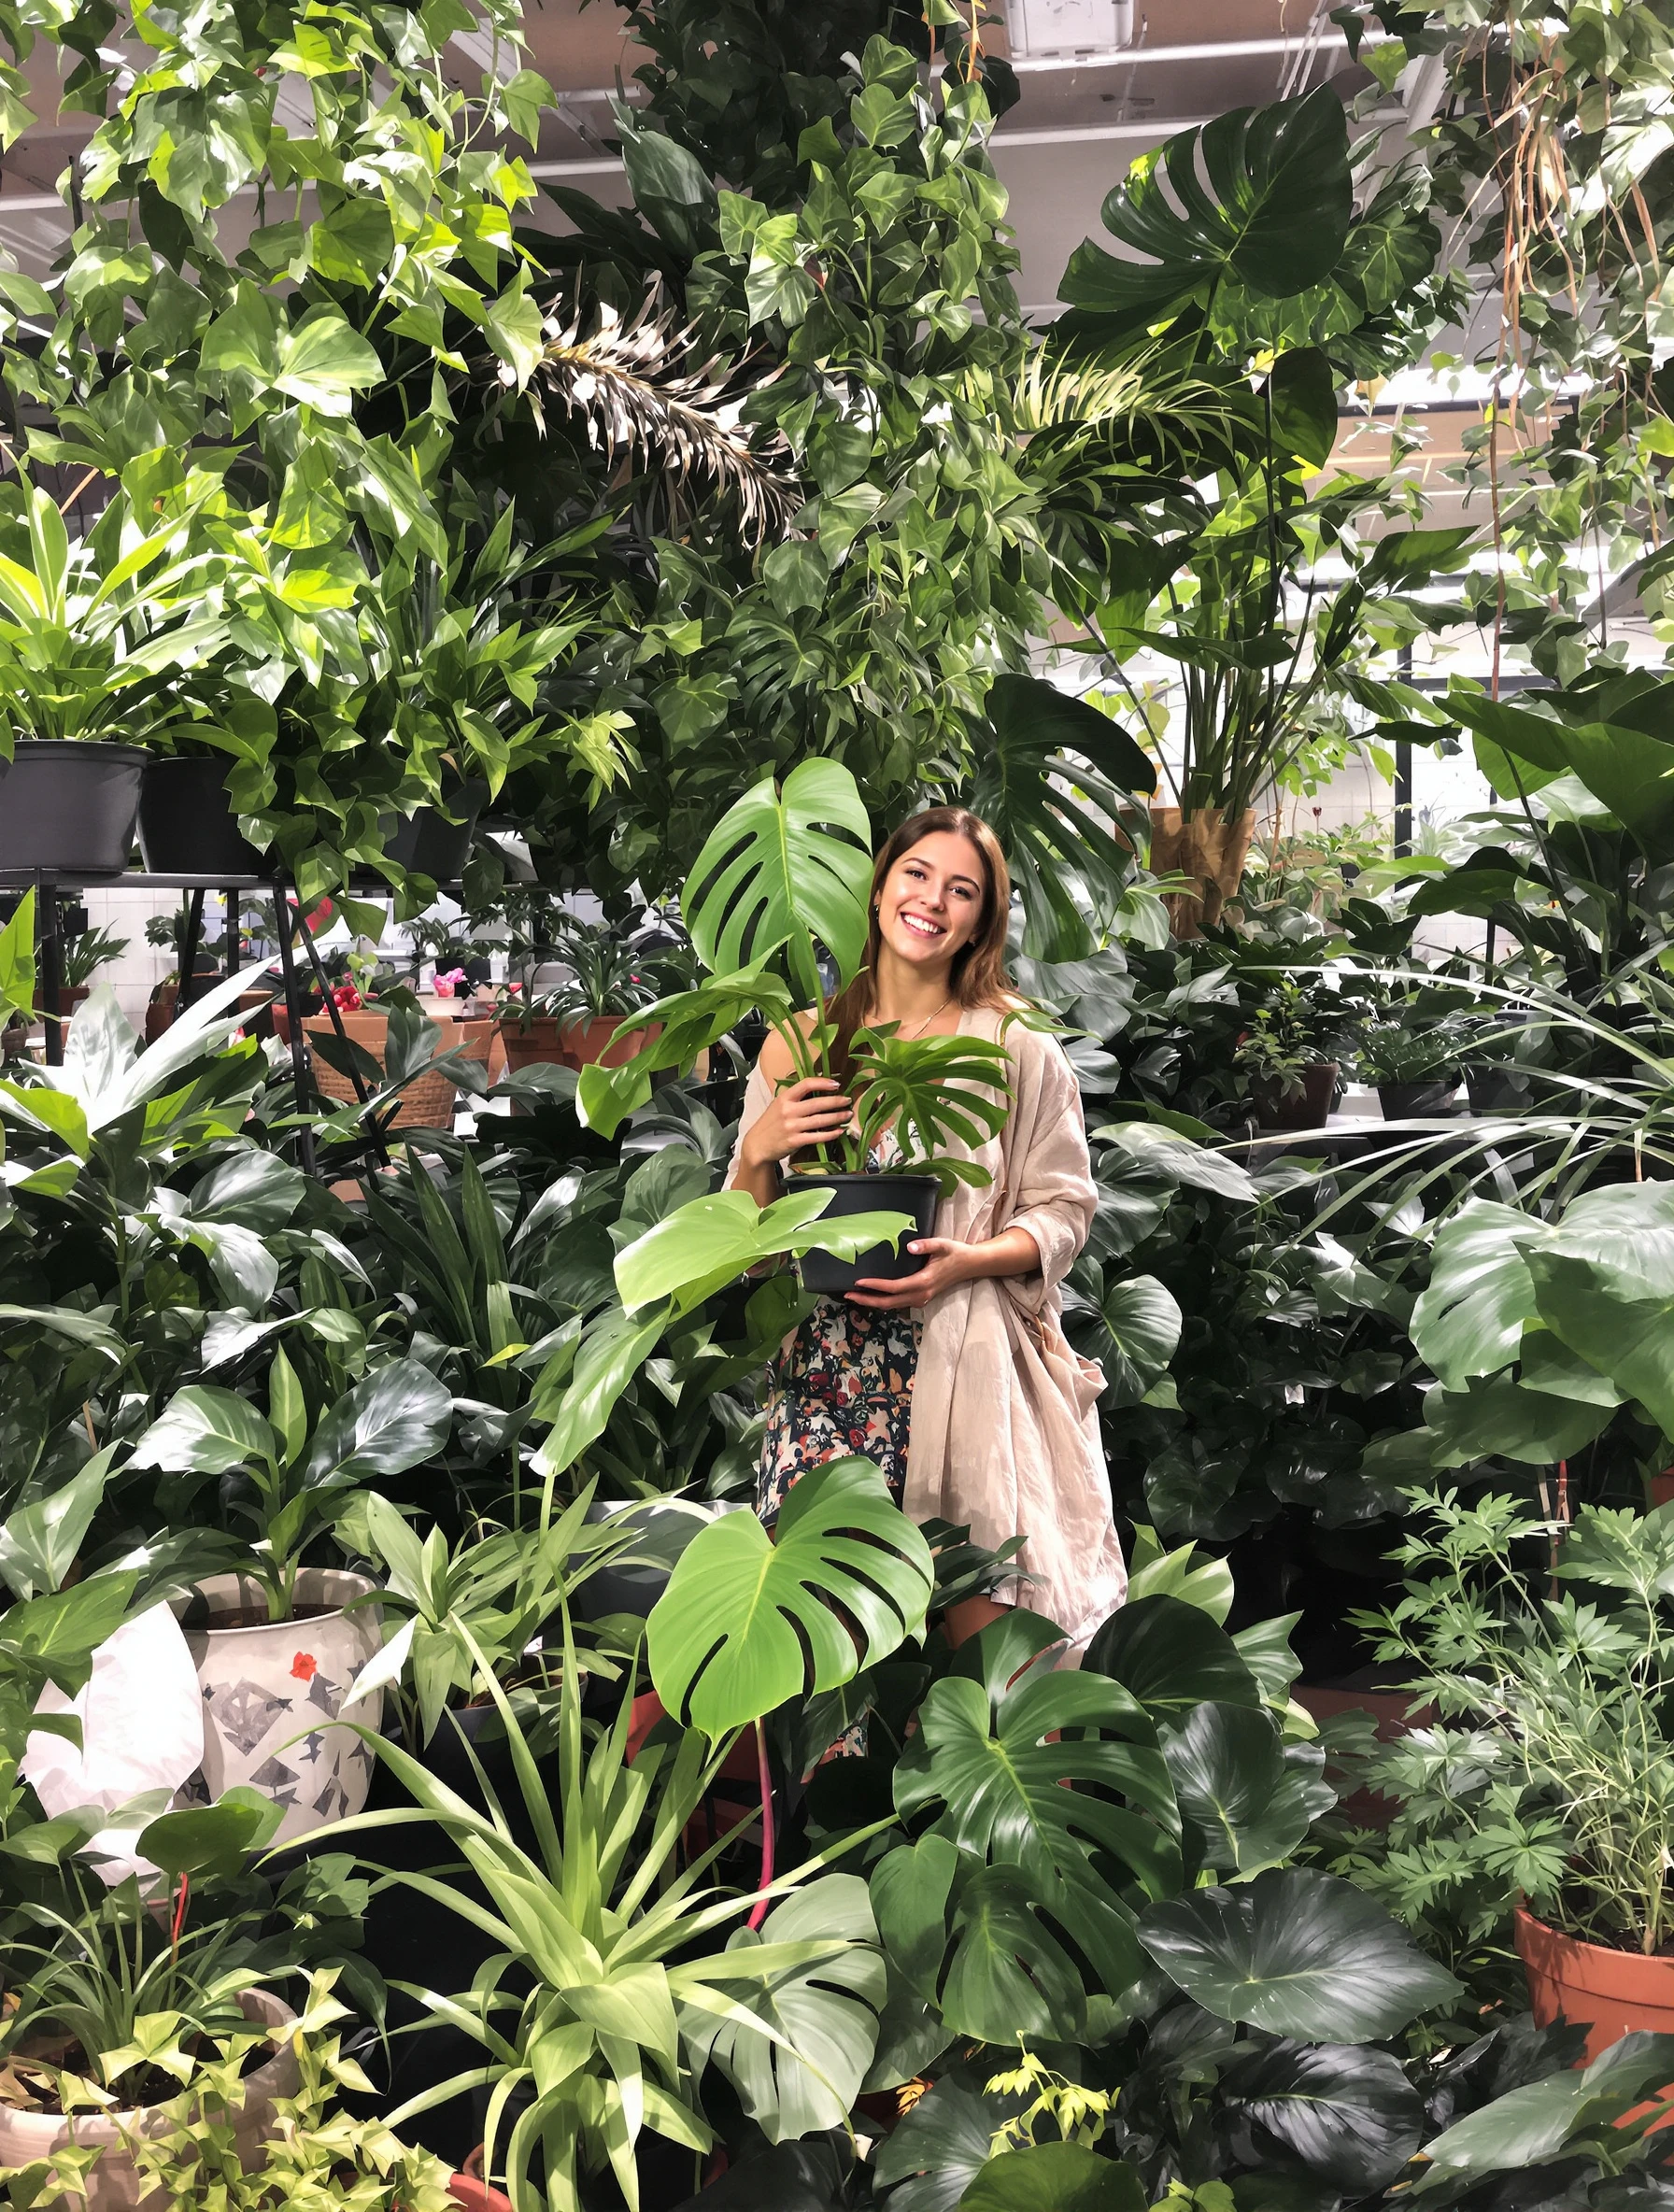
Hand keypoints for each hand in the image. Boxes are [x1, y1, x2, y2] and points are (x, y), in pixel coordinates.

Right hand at [740, 1076, 853, 1167]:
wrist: (757, 1145)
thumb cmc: (771, 1123)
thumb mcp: (778, 1105)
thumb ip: (795, 1097)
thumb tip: (819, 1087)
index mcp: (784, 1098)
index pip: (806, 1084)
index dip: (823, 1082)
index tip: (836, 1084)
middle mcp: (788, 1111)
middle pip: (817, 1103)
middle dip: (836, 1101)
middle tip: (847, 1100)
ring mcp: (792, 1126)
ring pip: (821, 1120)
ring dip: (837, 1117)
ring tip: (848, 1115)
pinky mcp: (795, 1141)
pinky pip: (818, 1136)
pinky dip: (831, 1134)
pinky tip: (839, 1131)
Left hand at [846, 1236, 972, 1309]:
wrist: (970, 1265)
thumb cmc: (955, 1253)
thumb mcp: (943, 1244)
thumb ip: (926, 1244)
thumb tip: (909, 1247)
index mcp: (923, 1282)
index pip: (893, 1287)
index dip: (875, 1286)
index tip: (859, 1282)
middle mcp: (920, 1295)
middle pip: (888, 1302)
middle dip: (867, 1300)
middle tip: (848, 1294)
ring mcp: (920, 1299)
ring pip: (892, 1305)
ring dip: (873, 1302)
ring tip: (855, 1295)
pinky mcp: (920, 1299)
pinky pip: (898, 1303)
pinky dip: (883, 1301)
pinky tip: (872, 1295)